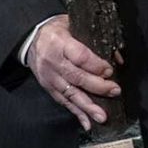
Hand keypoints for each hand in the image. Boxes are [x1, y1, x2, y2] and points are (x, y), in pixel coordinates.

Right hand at [29, 15, 118, 129]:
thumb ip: (93, 38)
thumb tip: (116, 56)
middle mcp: (53, 61)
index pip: (80, 57)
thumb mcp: (72, 24)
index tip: (110, 71)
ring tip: (102, 116)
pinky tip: (87, 123)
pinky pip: (64, 102)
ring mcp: (50, 77)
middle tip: (114, 91)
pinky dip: (76, 113)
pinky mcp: (48, 88)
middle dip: (98, 87)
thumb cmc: (56, 30)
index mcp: (59, 42)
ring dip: (88, 106)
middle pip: (77, 77)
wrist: (31, 39)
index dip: (96, 66)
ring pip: (71, 94)